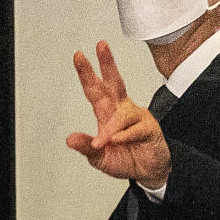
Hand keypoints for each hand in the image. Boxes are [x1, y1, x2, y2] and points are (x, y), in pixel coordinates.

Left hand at [65, 41, 170, 188]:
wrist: (148, 172)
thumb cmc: (126, 159)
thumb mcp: (99, 158)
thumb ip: (86, 147)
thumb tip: (70, 139)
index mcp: (107, 113)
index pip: (95, 90)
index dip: (87, 73)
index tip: (79, 56)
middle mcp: (122, 110)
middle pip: (115, 83)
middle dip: (107, 64)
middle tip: (101, 46)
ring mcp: (137, 117)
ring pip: (122, 113)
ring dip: (110, 127)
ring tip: (103, 141)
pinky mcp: (149, 128)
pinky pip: (135, 129)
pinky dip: (125, 136)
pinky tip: (118, 141)